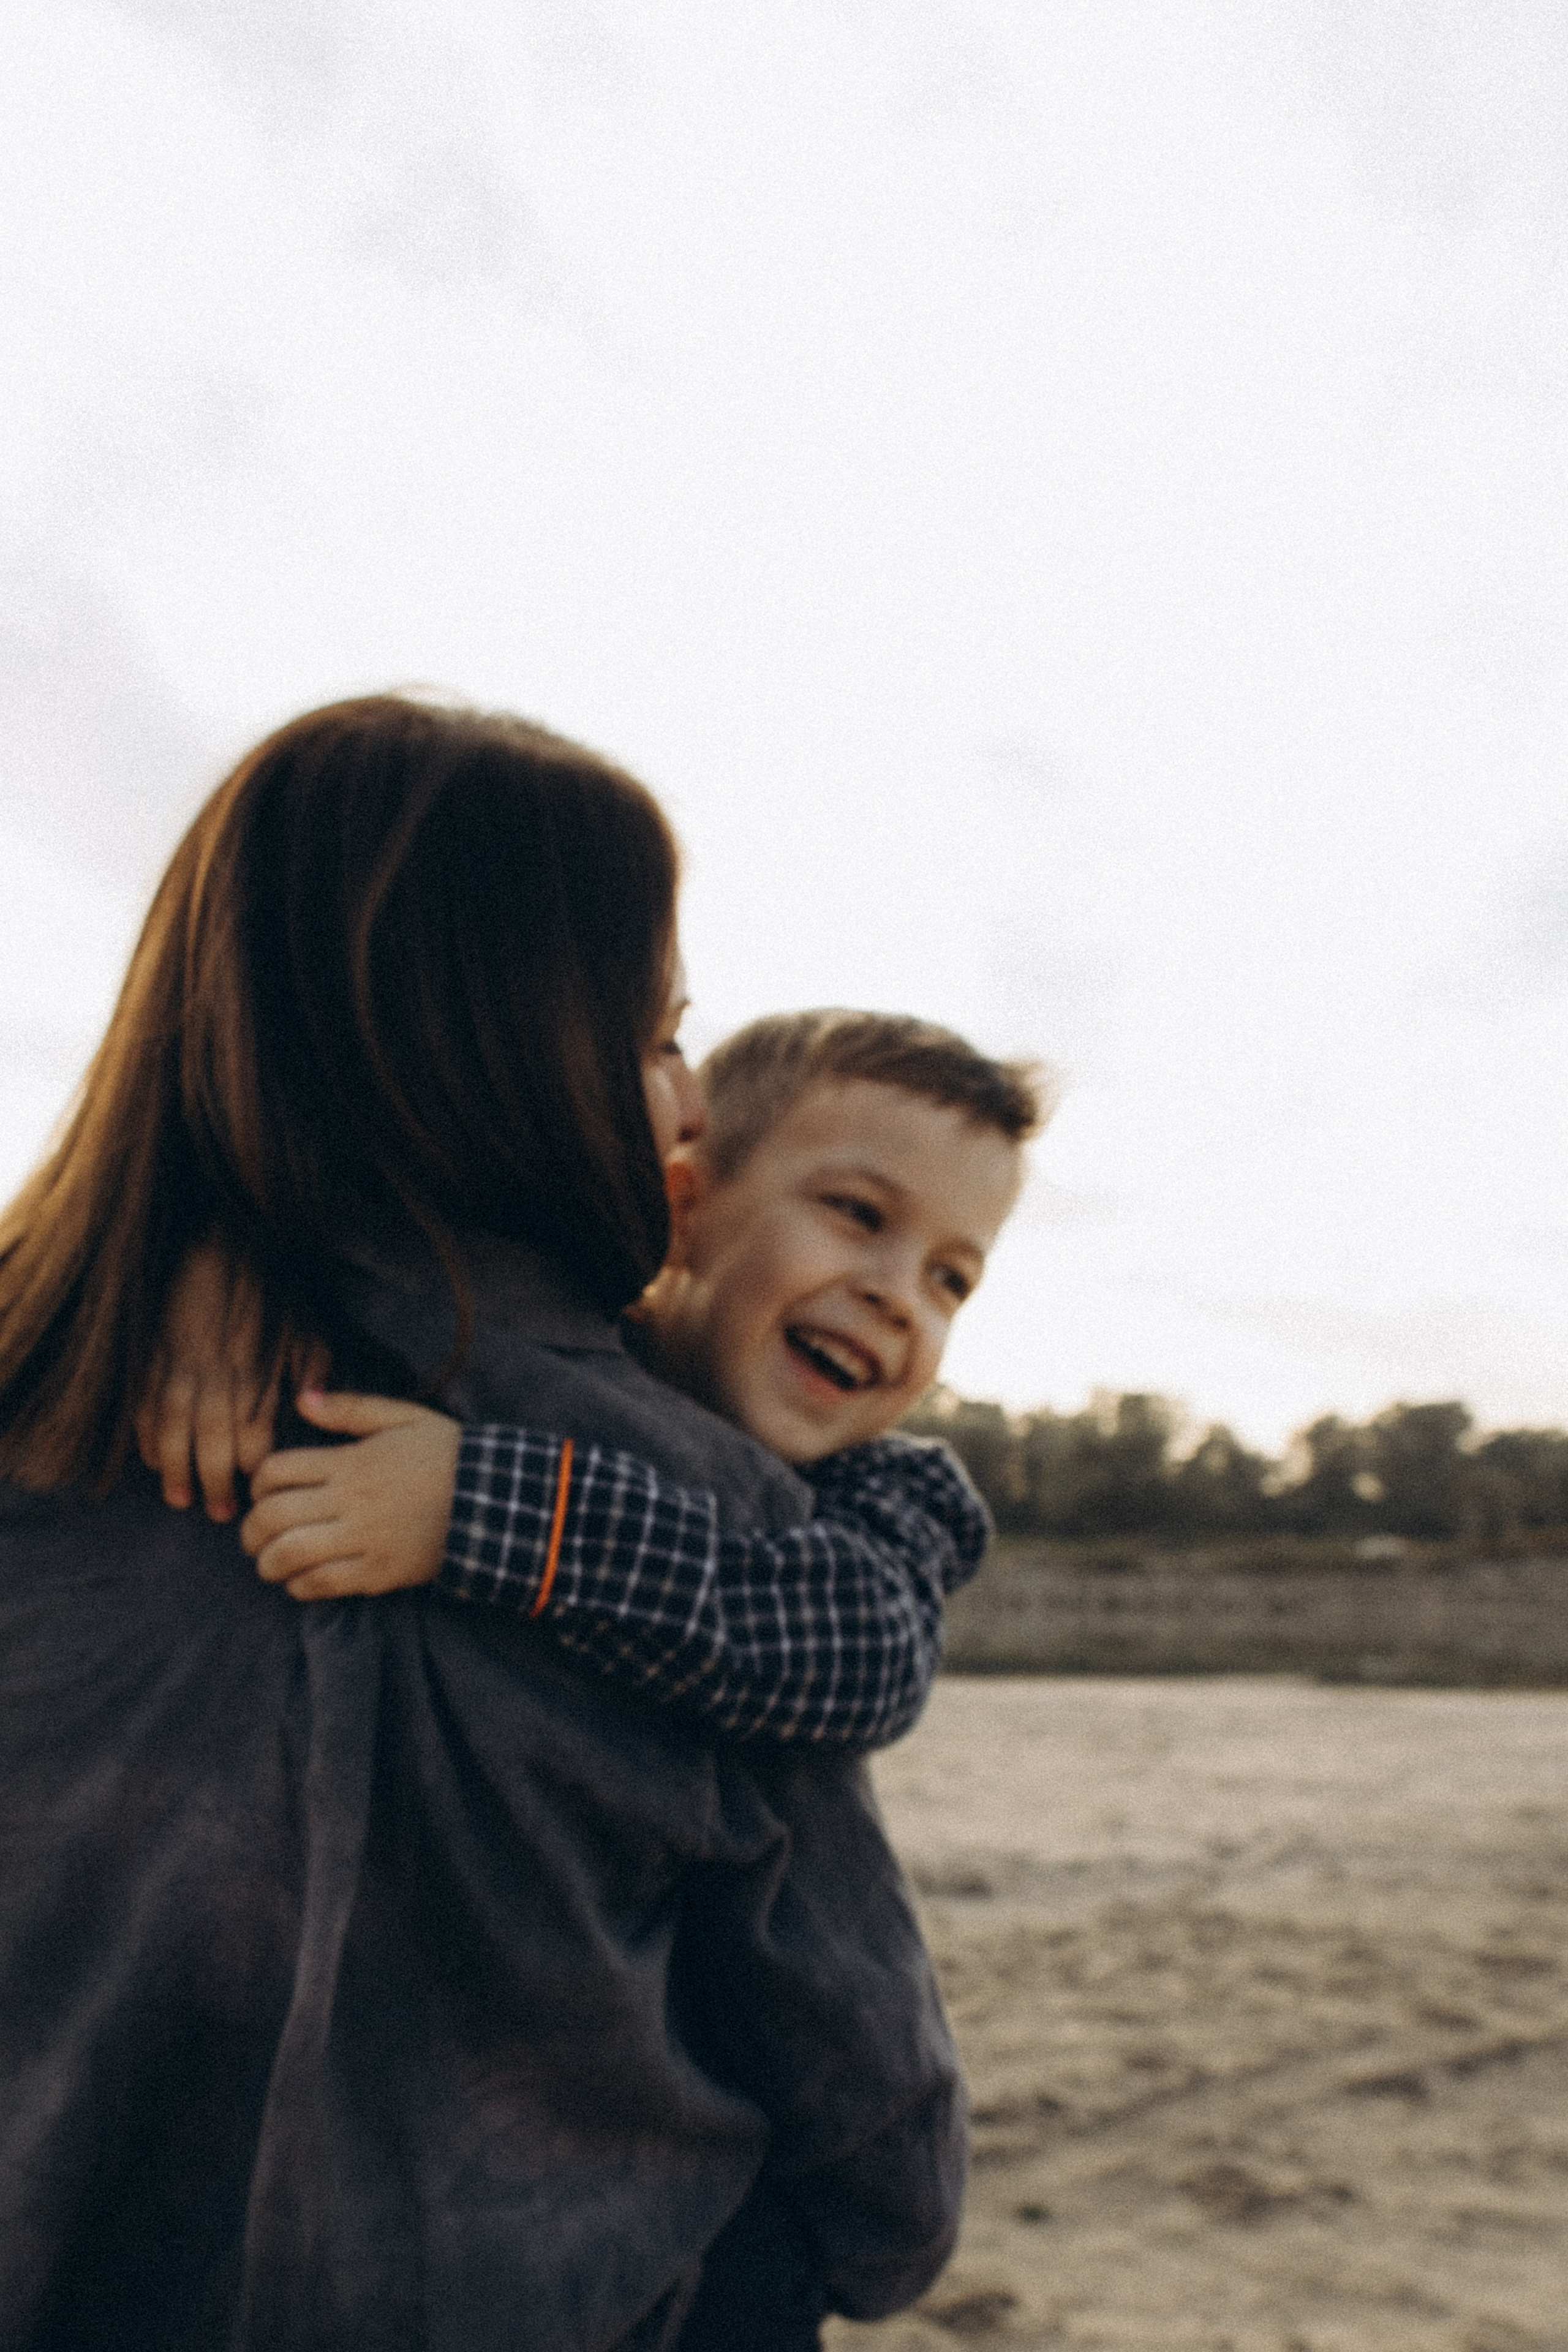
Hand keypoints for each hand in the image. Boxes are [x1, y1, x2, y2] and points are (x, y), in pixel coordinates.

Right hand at [134, 1239, 331, 1520]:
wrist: (215, 1244)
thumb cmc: (266, 1287)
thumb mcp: (304, 1322)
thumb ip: (312, 1367)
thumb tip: (312, 1405)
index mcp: (256, 1374)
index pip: (254, 1438)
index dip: (255, 1469)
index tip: (259, 1490)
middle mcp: (216, 1380)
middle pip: (214, 1446)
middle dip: (217, 1484)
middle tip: (221, 1515)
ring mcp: (179, 1371)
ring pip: (174, 1434)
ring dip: (177, 1471)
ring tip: (182, 1501)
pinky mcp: (151, 1360)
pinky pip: (143, 1409)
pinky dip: (146, 1439)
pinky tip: (153, 1462)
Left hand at [241, 1390, 461, 1601]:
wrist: (496, 1498)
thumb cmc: (447, 1454)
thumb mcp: (404, 1417)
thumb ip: (349, 1409)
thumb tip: (301, 1400)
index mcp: (351, 1462)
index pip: (277, 1471)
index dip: (257, 1483)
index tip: (262, 1493)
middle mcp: (351, 1501)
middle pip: (273, 1516)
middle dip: (250, 1531)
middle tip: (252, 1537)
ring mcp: (365, 1539)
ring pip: (290, 1554)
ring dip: (268, 1562)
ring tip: (269, 1563)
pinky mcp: (380, 1572)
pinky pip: (323, 1584)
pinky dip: (300, 1586)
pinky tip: (301, 1581)